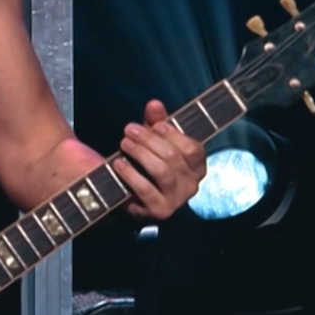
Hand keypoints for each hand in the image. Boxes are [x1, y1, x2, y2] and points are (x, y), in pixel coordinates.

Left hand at [111, 99, 206, 220]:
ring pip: (161, 171)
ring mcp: (177, 199)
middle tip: (129, 130)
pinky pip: (145, 189)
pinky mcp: (159, 210)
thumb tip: (154, 103)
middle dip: (148, 139)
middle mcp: (191, 185)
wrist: (131, 195)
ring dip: (139, 153)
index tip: (154, 125)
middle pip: (173, 156)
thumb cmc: (148, 163)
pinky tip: (118, 163)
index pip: (193, 148)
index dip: (173, 134)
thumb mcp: (154, 140)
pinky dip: (130, 174)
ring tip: (124, 143)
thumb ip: (156, 121)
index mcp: (196, 166)